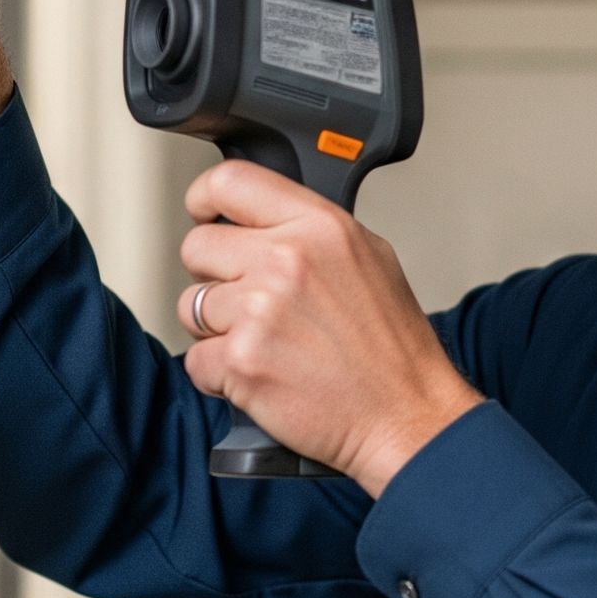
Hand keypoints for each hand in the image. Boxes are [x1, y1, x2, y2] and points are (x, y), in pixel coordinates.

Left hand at [177, 161, 482, 496]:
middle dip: (215, 276)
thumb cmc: (393, 348)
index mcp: (320, 227)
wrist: (405, 415)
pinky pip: (195, 359)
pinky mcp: (241, 362)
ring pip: (191, 305)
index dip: (206, 198)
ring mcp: (259, 311)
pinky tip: (264, 374)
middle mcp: (286, 261)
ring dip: (216, 329)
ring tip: (266, 343)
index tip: (206, 214)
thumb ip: (311, 230)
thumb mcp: (370, 258)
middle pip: (197, 247)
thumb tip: (263, 218)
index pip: (231, 183)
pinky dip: (220, 374)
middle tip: (251, 302)